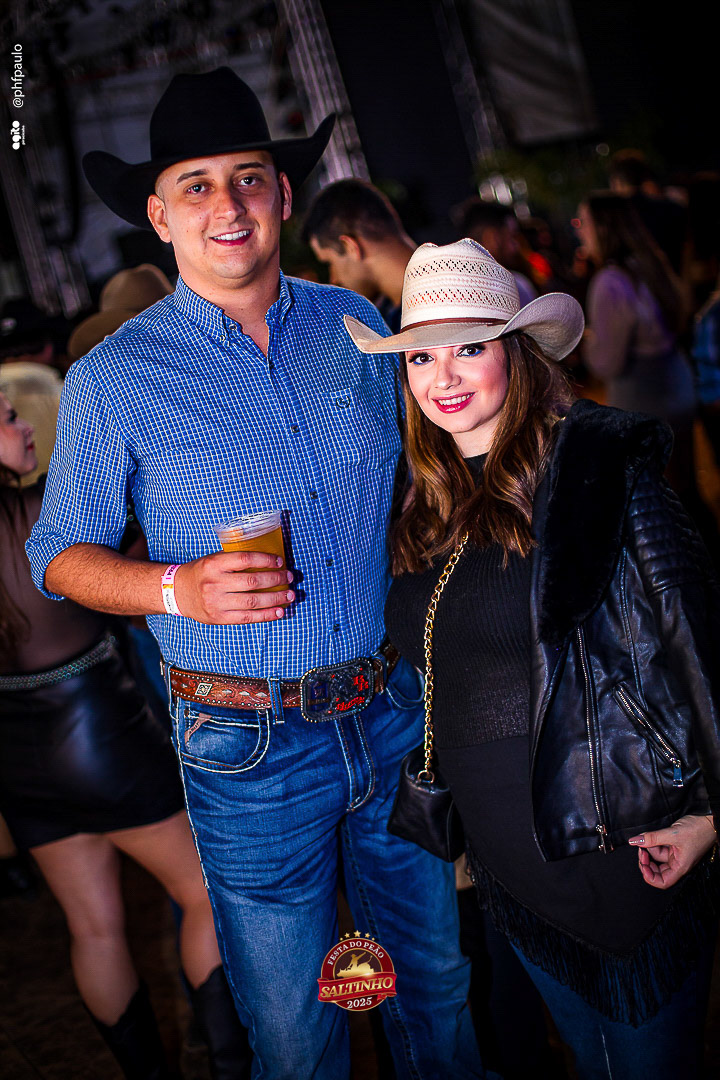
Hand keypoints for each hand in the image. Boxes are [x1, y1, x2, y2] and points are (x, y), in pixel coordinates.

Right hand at [173, 551, 293, 623]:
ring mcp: (216, 603)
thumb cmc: (201, 573)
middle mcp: (214, 583)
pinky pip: (247, 618)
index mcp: (213, 564)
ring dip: (276, 599)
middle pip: (252, 582)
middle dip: (276, 580)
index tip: (280, 561)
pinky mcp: (219, 618)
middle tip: (290, 577)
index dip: (265, 560)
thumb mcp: (213, 560)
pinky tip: (279, 611)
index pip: (245, 559)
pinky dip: (266, 615)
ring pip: (252, 601)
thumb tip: (268, 562)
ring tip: (290, 595)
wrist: (177, 592)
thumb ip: (235, 561)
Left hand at [628, 815, 716, 889]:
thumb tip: (634, 841)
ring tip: (646, 837)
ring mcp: (675, 855)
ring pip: (657, 857)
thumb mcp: (672, 834)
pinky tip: (649, 836)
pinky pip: (660, 848)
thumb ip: (652, 838)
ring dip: (649, 849)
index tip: (642, 863)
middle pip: (657, 871)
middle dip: (646, 861)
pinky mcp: (674, 847)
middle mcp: (677, 863)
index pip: (662, 882)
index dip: (649, 876)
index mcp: (680, 867)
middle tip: (640, 848)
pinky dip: (653, 843)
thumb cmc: (698, 831)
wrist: (709, 821)